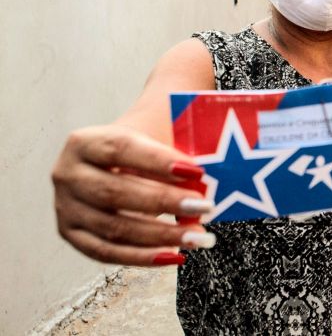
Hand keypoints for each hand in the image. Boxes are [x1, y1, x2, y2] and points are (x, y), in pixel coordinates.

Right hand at [52, 125, 215, 265]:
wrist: (111, 158)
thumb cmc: (141, 146)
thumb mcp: (153, 135)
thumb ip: (175, 150)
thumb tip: (205, 181)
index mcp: (84, 142)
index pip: (122, 149)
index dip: (159, 161)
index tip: (196, 171)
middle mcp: (68, 175)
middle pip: (116, 192)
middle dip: (164, 202)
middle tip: (204, 206)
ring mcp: (66, 208)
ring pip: (114, 228)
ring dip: (161, 236)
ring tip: (198, 236)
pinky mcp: (72, 235)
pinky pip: (108, 253)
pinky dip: (144, 257)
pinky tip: (175, 256)